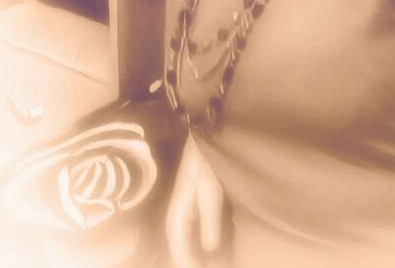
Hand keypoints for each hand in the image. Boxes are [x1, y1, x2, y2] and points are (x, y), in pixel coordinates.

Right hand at [165, 135, 223, 266]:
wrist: (203, 139)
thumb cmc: (205, 163)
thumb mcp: (210, 191)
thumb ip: (209, 220)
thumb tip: (209, 251)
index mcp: (177, 217)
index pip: (180, 253)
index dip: (190, 267)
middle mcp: (178, 219)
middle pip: (182, 252)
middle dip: (194, 263)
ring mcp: (185, 215)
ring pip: (188, 246)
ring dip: (198, 257)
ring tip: (217, 264)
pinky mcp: (194, 210)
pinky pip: (195, 237)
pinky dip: (202, 248)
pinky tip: (215, 253)